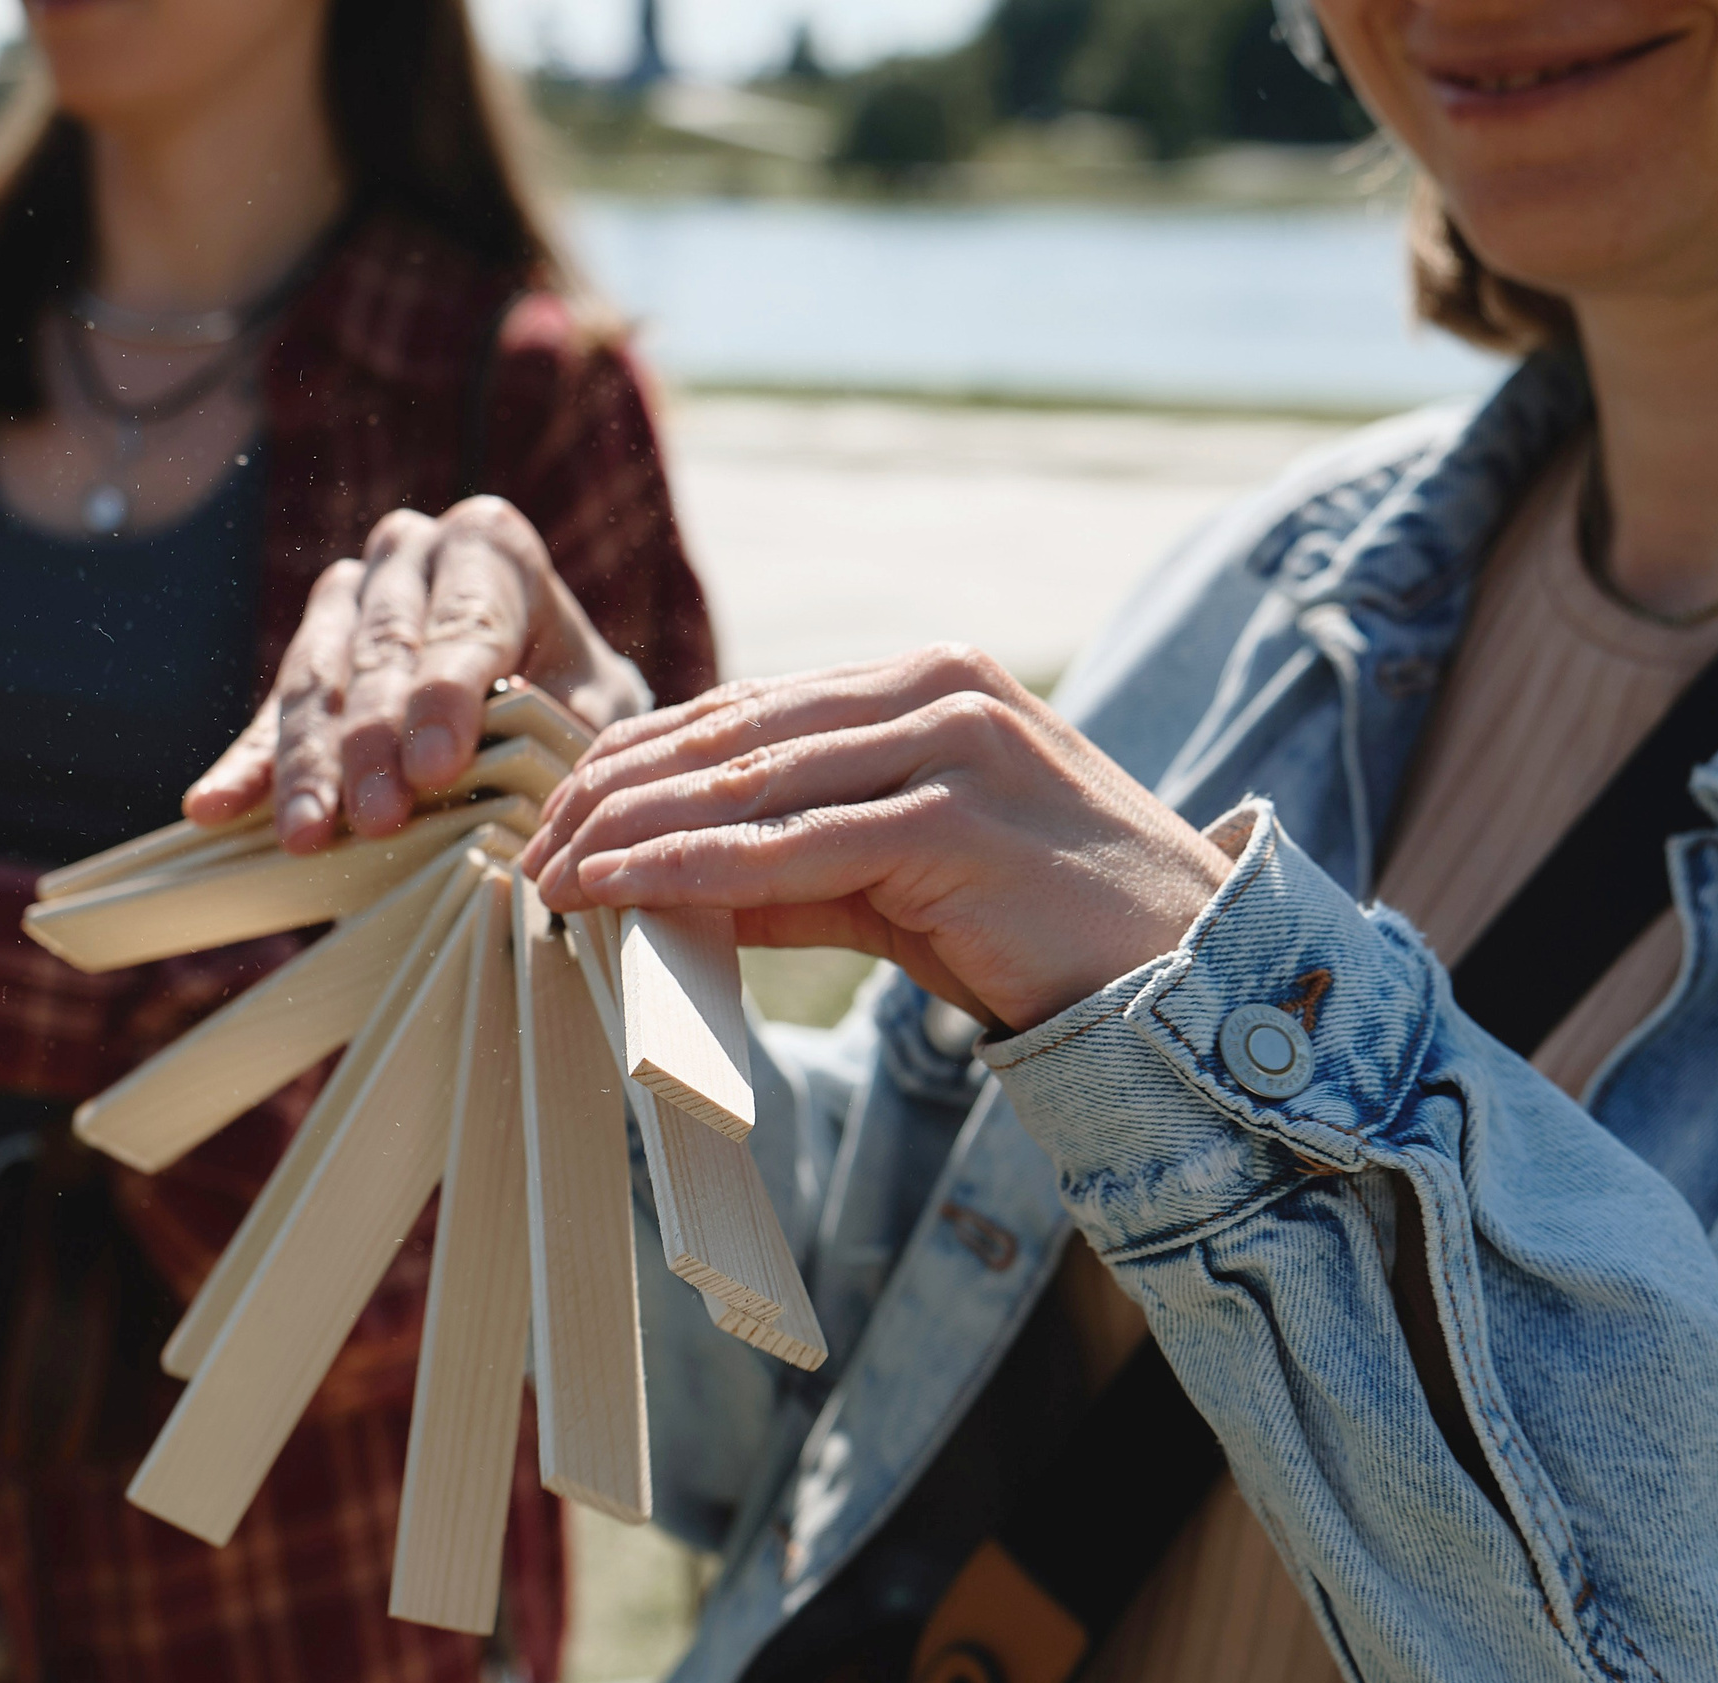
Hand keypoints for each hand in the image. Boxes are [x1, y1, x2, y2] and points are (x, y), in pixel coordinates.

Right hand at [184, 496, 651, 852]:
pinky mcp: (303, 663)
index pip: (462, 624)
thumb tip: (513, 757)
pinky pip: (266, 717)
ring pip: (315, 681)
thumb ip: (562, 723)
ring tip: (306, 835)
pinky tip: (212, 808)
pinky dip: (243, 769)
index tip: (436, 767)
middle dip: (373, 744)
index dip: (445, 698)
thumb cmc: (576, 699)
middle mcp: (406, 556)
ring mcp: (344, 603)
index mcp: (486, 546)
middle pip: (379, 654)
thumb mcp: (595, 705)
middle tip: (376, 818)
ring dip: (308, 767)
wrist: (550, 699)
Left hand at [519, 645, 1238, 1032]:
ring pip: (749, 782)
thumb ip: (794, 866)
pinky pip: (793, 846)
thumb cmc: (1042, 926)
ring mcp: (953, 744)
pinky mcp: (959, 818)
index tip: (560, 813)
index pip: (743, 707)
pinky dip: (692, 867)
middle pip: (730, 734)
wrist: (1187, 971)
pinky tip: (622, 890)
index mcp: (923, 677)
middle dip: (614, 793)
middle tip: (531, 851)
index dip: (639, 759)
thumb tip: (669, 888)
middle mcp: (936, 687)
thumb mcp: (901, 876)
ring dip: (633, 831)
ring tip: (553, 876)